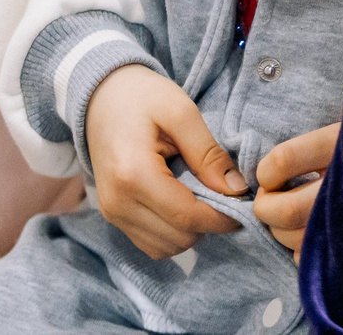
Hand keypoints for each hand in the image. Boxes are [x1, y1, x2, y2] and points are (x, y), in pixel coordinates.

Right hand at [83, 63, 245, 259]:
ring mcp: (112, 212)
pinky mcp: (112, 216)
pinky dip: (172, 233)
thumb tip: (236, 190)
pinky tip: (180, 204)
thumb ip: (208, 153)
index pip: (188, 217)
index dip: (222, 218)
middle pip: (179, 238)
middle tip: (221, 194)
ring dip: (190, 231)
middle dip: (207, 223)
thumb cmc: (141, 96)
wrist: (99, 95)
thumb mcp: (180, 111)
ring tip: (198, 197)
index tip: (243, 204)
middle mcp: (118, 202)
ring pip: (167, 248)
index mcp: (133, 174)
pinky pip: (151, 244)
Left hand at [254, 122, 338, 257]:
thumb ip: (313, 143)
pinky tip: (305, 233)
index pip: (285, 160)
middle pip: (289, 209)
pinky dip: (298, 247)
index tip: (268, 173)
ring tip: (283, 214)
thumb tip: (263, 168)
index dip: (268, 170)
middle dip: (267, 207)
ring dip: (279, 227)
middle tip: (267, 198)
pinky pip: (311, 256)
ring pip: (296, 234)